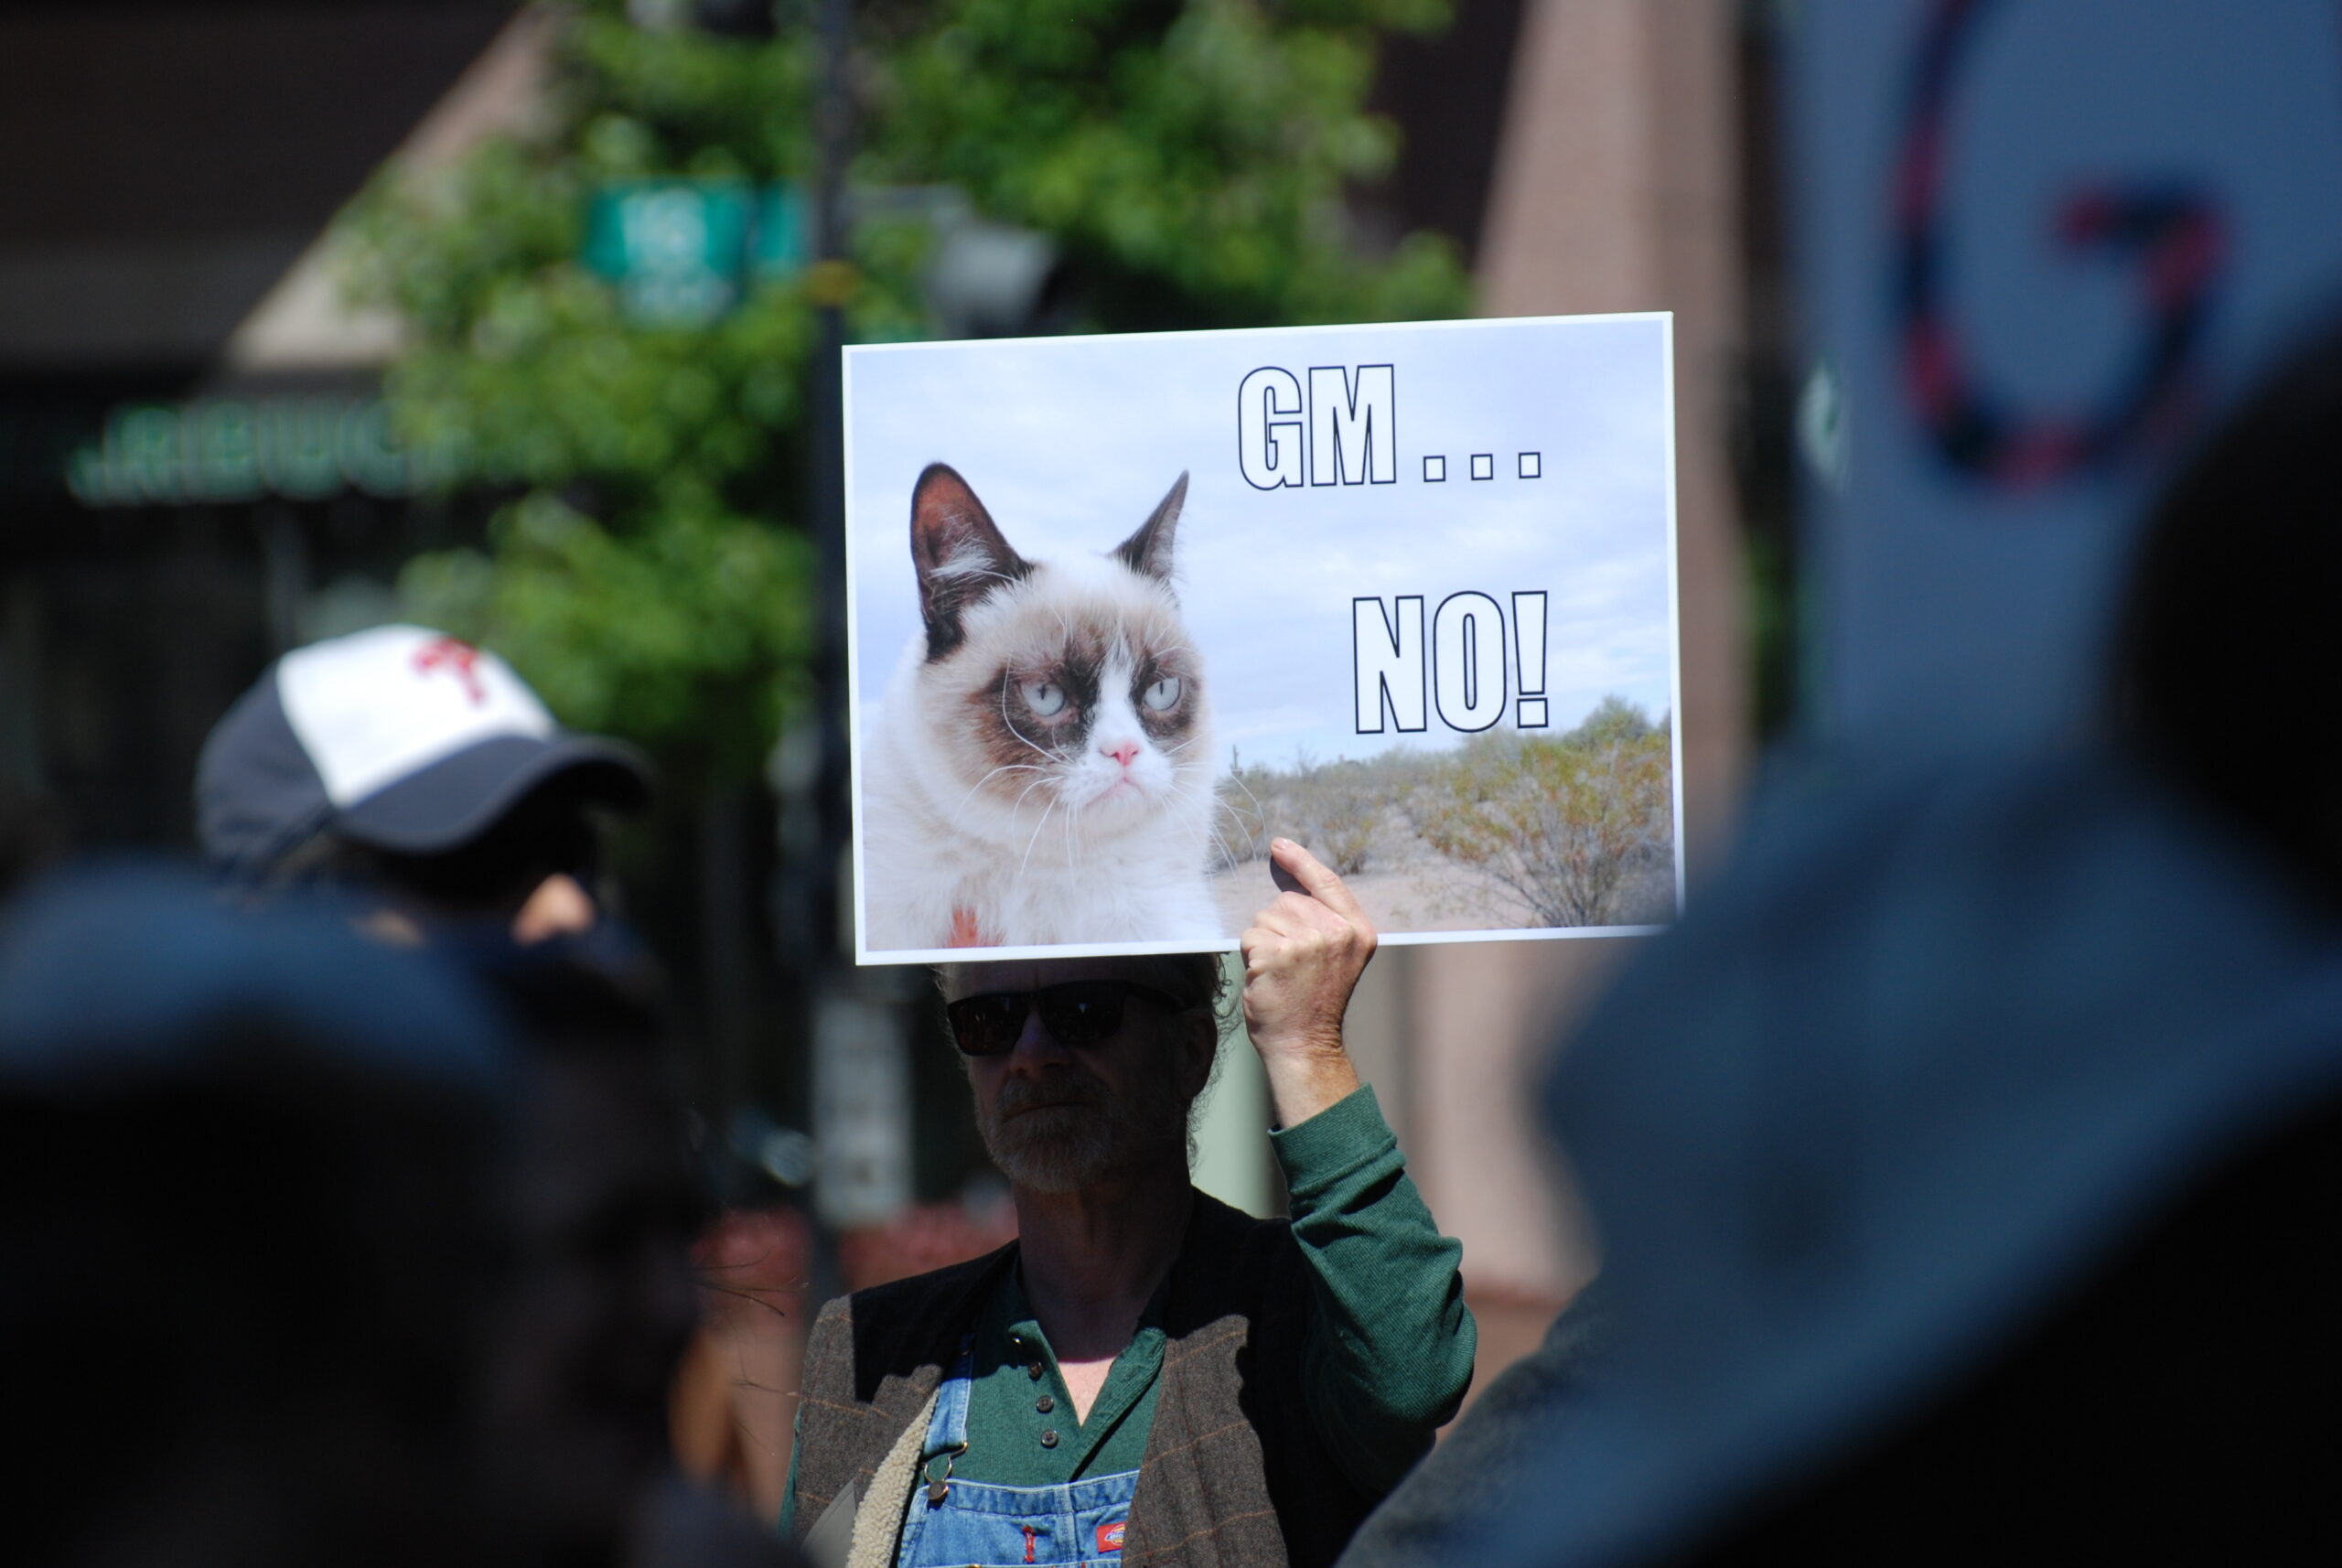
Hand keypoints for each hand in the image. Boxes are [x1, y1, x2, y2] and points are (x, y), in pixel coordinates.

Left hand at [1240, 839, 1372, 1125]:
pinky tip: (1268, 979)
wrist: (1306, 1045)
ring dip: (1263, 943)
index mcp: (1357, 930)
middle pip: (1287, 901)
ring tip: (1281, 974)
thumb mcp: (1336, 957)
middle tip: (1291, 966)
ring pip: (1265, 918)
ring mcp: (1308, 942)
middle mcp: (1337, 932)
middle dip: (1278, 927)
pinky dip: (1250, 957)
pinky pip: (1250, 938)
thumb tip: (1288, 883)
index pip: (1327, 882)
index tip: (1280, 846)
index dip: (1301, 862)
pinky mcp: (1278, 953)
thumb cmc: (1314, 1004)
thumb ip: (1323, 921)